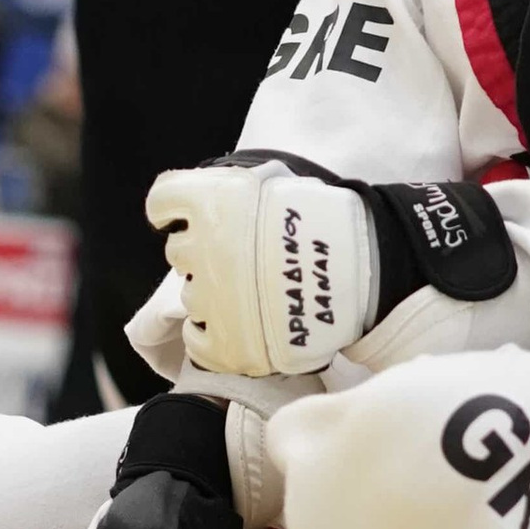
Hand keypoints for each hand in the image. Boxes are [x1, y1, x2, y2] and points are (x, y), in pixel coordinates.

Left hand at [147, 159, 374, 379]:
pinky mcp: (226, 344)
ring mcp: (212, 298)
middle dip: (203, 253)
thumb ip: (235, 192)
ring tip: (249, 295)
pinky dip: (210, 335)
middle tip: (237, 259)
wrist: (367, 270)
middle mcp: (203, 246)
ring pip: (190, 296)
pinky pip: (197, 341)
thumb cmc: (329, 221)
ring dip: (212, 293)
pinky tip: (235, 327)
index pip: (162, 200)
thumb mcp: (277, 184)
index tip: (178, 218)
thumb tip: (212, 204)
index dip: (169, 210)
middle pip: (178, 251)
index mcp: (214, 200)